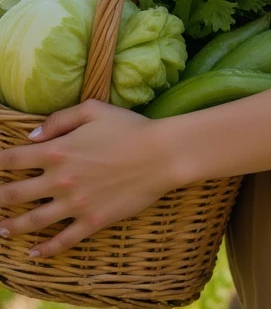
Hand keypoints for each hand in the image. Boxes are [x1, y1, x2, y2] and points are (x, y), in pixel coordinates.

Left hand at [0, 100, 177, 257]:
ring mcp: (74, 204)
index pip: (14, 159)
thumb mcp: (94, 110)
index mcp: (58, 150)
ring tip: (1, 230)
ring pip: (33, 221)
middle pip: (15, 194)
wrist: (161, 154)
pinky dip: (45, 250)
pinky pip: (62, 241)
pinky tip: (33, 253)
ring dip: (12, 227)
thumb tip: (32, 136)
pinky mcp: (91, 222)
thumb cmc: (129, 127)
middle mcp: (60, 180)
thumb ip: (59, 120)